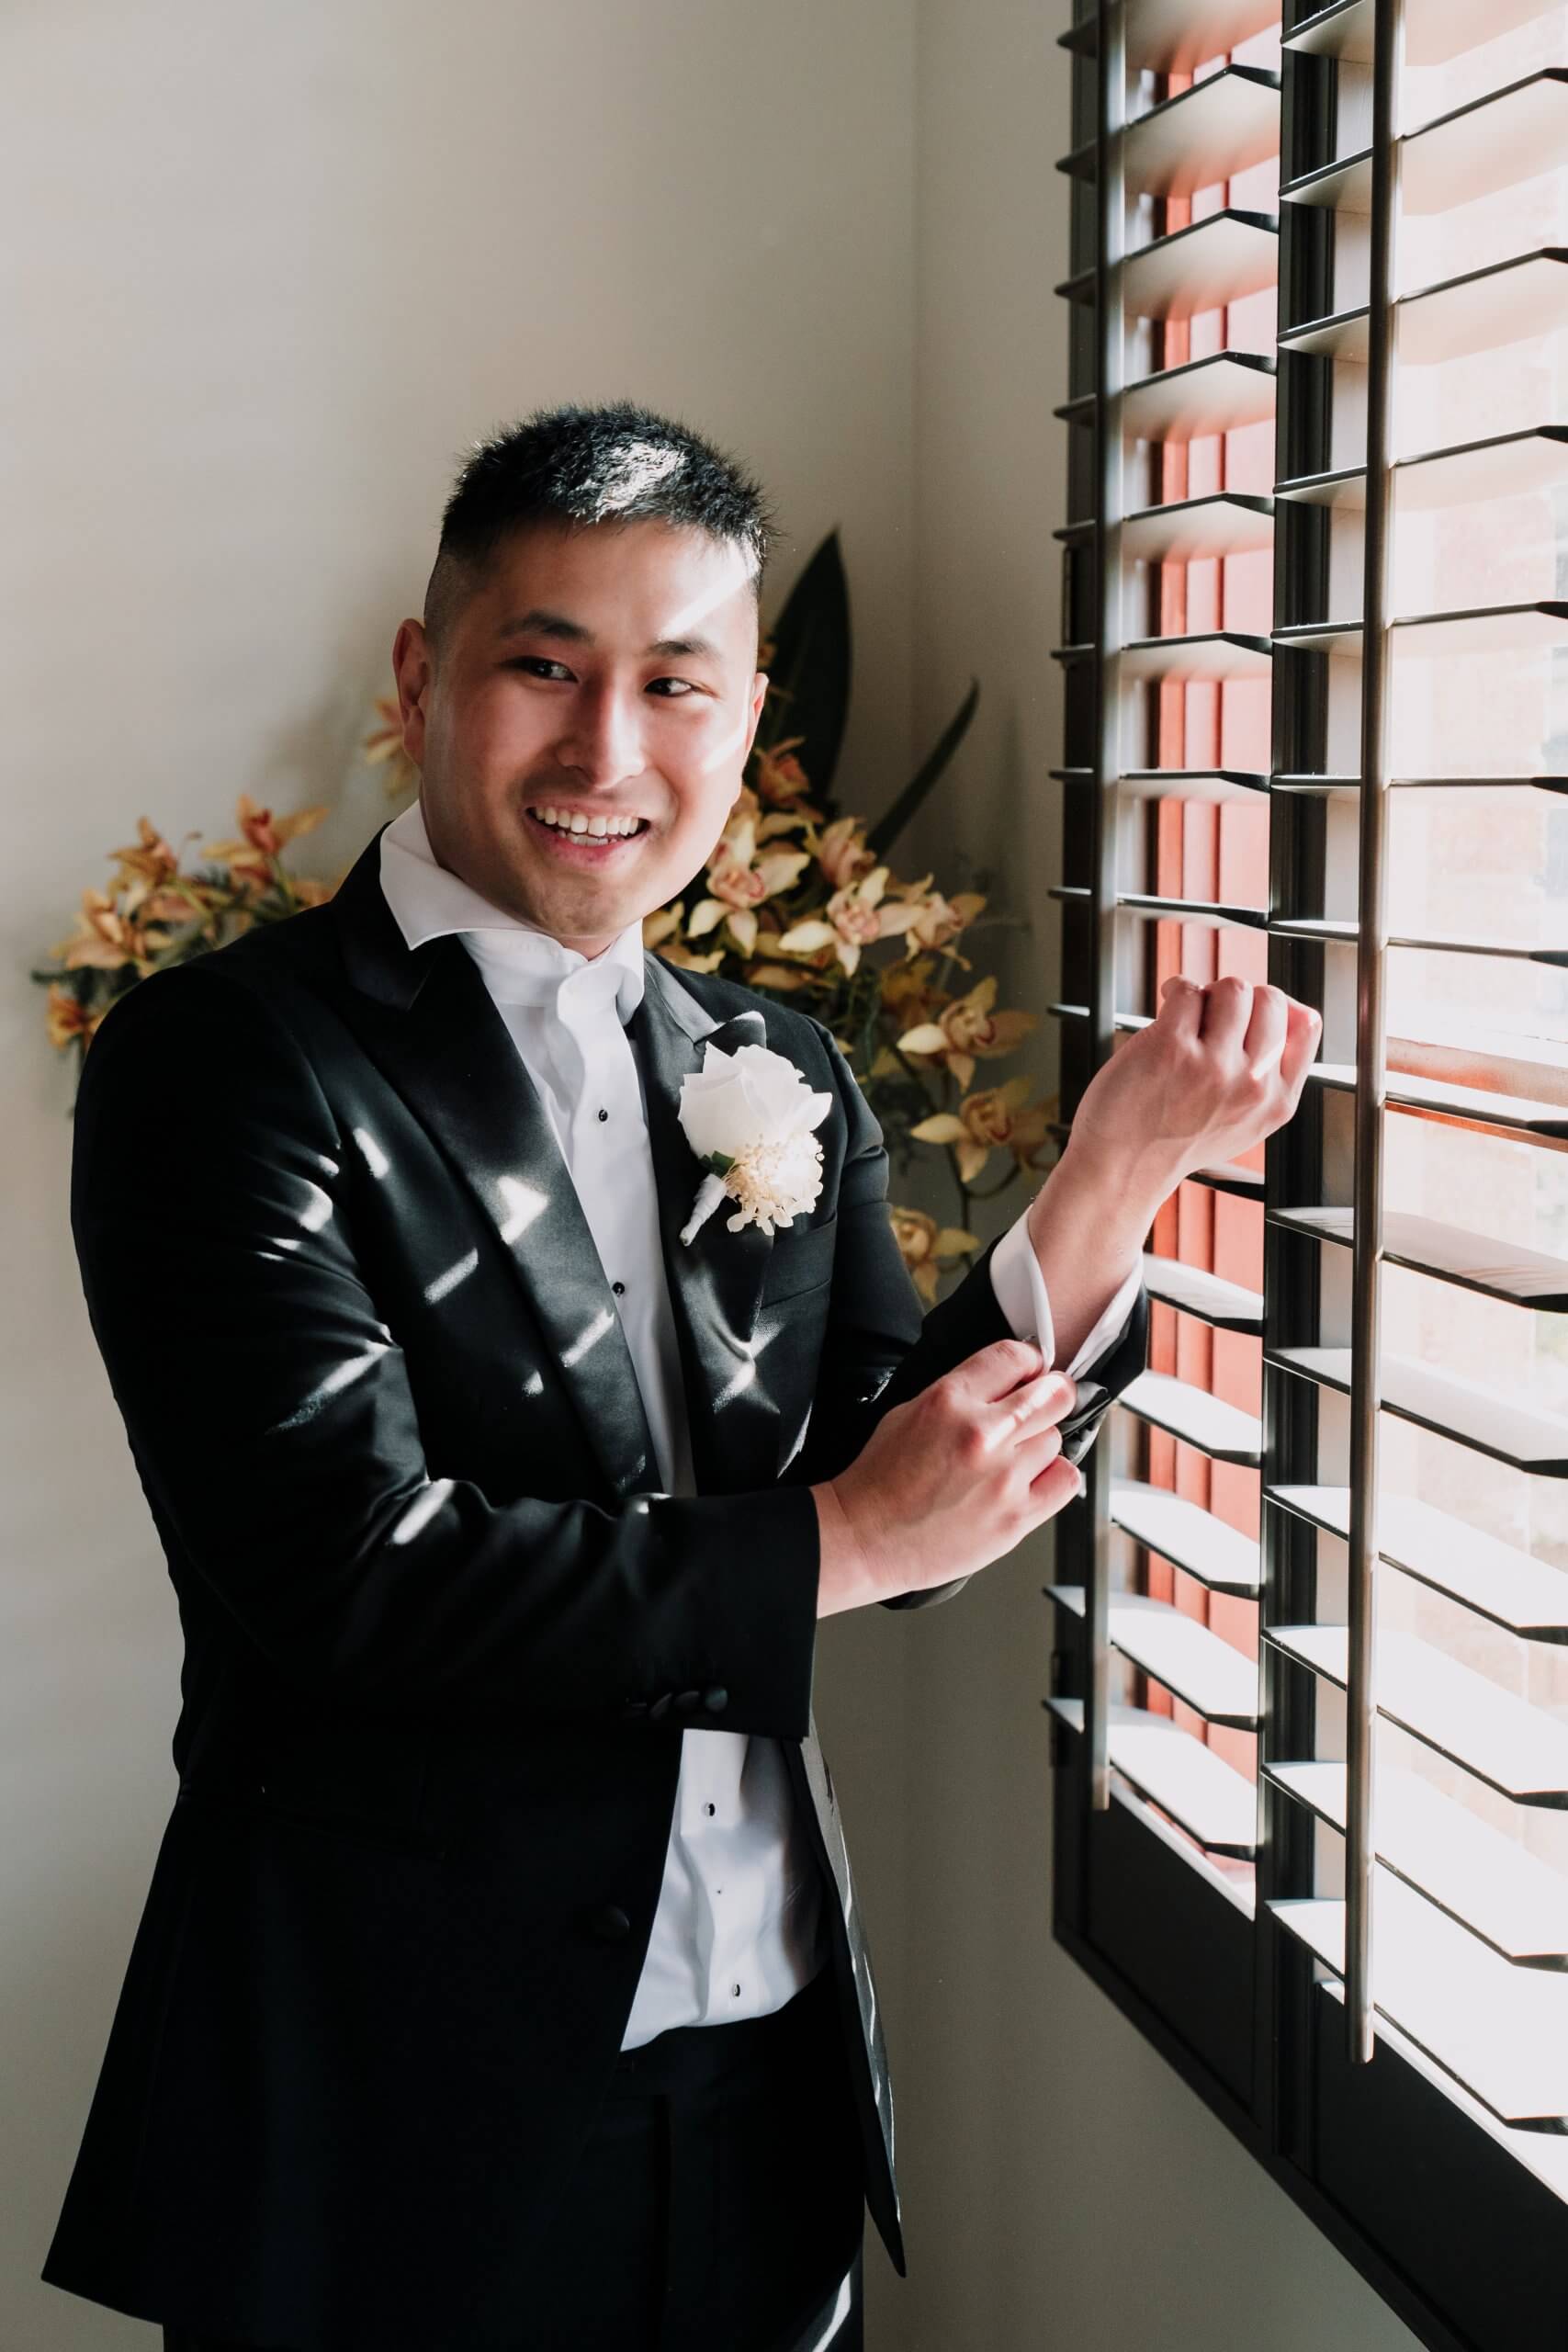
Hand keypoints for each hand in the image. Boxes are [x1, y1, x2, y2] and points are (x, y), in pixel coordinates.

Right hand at [811, 1338, 1080, 1614]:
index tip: (1032, 1371)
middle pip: (1054, 1395)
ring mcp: (1002, 1478)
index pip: (1015, 1356)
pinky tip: (1030, 1482)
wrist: (865, 1538)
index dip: (1030, 1361)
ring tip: (1011, 1460)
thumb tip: (1006, 1384)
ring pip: (1056, 1439)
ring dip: (1040, 1445)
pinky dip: (1053, 1478)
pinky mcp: (1015, 1517)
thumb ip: (962, 1393)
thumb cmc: (881, 1481)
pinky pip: (1066, 1481)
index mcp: (949, 1400)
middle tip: (1044, 1405)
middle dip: (1052, 1396)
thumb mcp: (908, 1412)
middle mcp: (981, 1434)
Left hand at [1069, 975, 1319, 1203]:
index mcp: (1276, 1102)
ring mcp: (1214, 1065)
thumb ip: (1270, 1078)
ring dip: (1207, 993)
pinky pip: (1189, 990)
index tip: (1251, 1012)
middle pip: (1270, 1000)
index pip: (1306, 1025)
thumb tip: (1290, 1013)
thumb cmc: (1174, 1141)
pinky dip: (1176, 991)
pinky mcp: (1172, 1048)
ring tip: (1188, 1014)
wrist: (1124, 1167)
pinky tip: (1167, 1007)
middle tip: (1212, 1015)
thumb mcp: (1244, 1124)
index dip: (1277, 1007)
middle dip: (1239, 998)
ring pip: (1233, 989)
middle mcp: (1252, 1084)